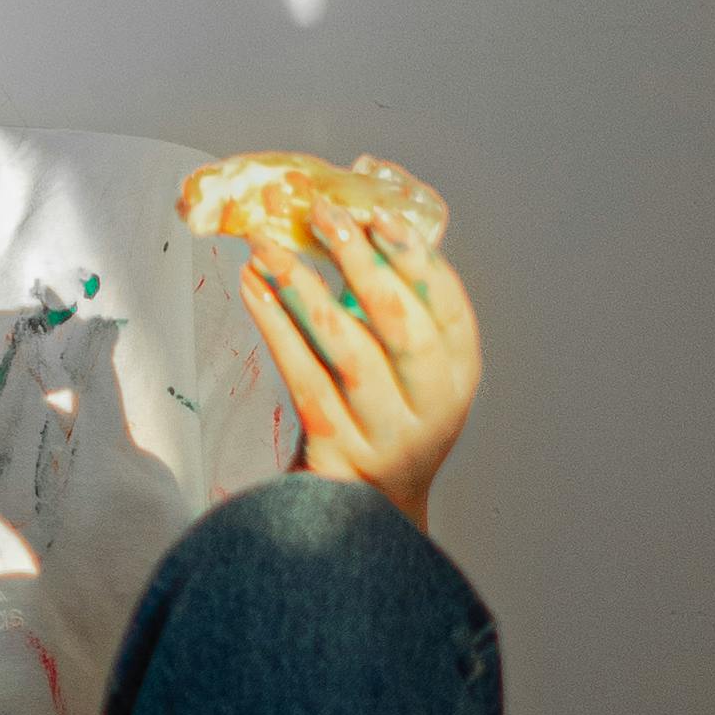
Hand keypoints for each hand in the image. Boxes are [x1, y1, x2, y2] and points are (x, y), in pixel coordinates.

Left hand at [237, 217, 481, 526]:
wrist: (363, 511)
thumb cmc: (383, 413)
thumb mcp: (409, 367)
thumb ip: (396, 297)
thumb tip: (367, 204)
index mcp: (459, 377)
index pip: (450, 309)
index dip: (417, 258)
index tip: (380, 213)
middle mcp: (432, 408)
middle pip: (401, 325)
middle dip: (361, 262)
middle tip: (323, 214)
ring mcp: (385, 434)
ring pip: (348, 351)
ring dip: (305, 289)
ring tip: (269, 245)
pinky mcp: (337, 450)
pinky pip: (304, 379)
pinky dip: (277, 328)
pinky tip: (254, 289)